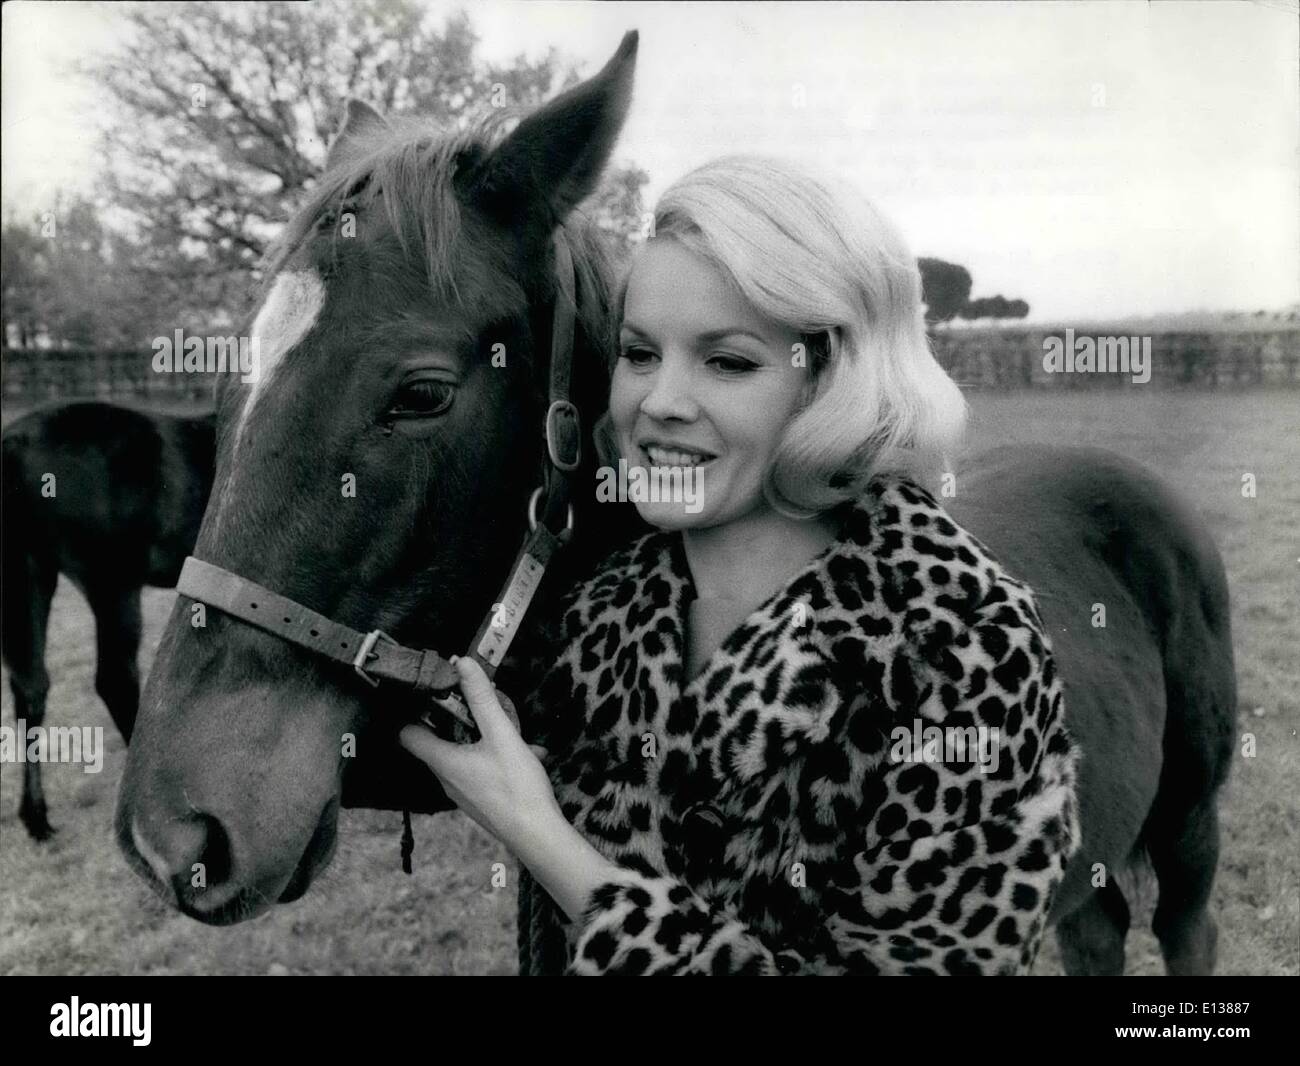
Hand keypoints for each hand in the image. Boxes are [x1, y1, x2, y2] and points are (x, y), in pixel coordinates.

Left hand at [399, 656, 556, 849]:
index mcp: (443, 761)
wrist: (538, 835)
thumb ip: (482, 698)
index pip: (408, 734)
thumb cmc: (516, 786)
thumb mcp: (501, 734)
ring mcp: (463, 793)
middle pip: (439, 741)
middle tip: (480, 703)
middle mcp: (446, 779)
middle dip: (460, 719)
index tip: (435, 692)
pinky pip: (481, 771)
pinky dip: (498, 758)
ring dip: (485, 738)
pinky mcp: (481, 801)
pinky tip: (528, 755)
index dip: (416, 710)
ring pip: (465, 755)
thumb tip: (462, 664)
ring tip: (513, 731)